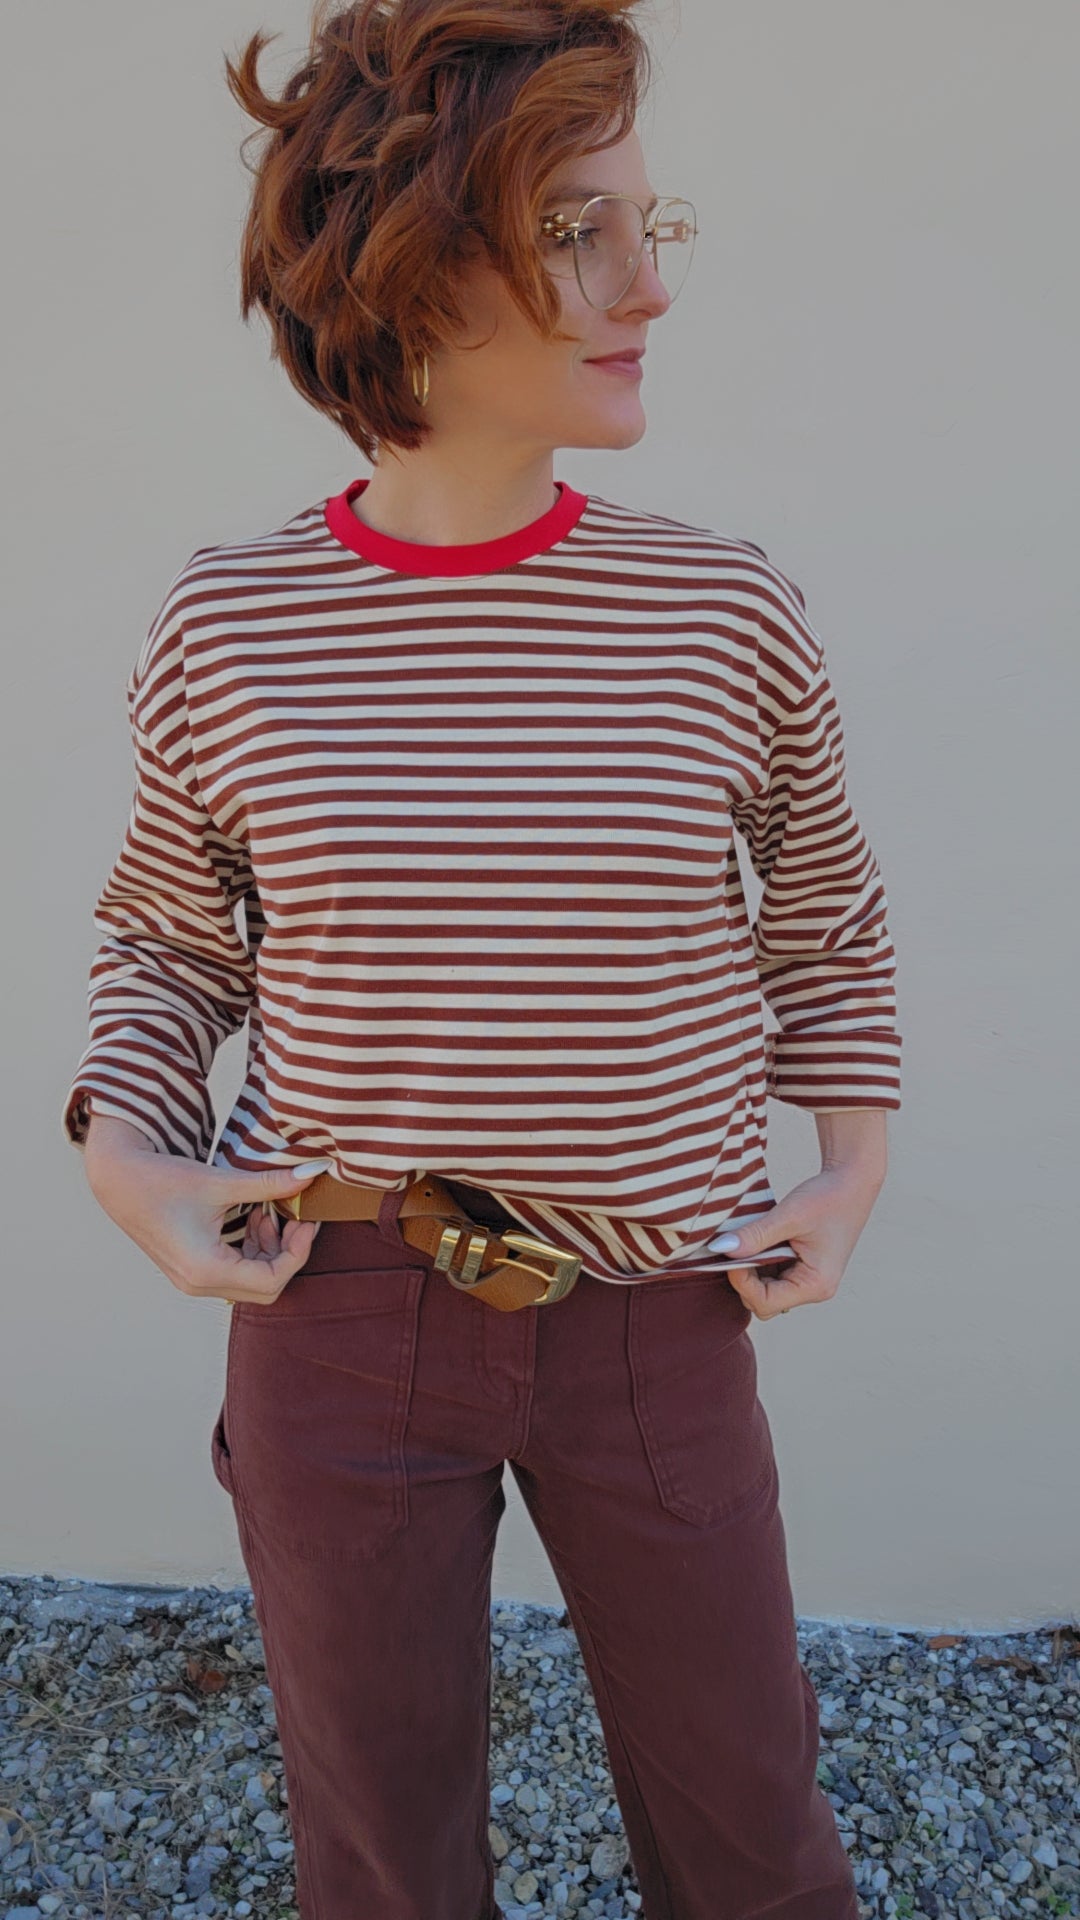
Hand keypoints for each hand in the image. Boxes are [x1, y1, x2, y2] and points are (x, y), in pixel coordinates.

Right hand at [83, 1113, 329, 1306]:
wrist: (118, 1179)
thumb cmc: (161, 1180)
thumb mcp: (221, 1182)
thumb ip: (270, 1184)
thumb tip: (312, 1175)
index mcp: (206, 1269)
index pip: (273, 1279)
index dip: (298, 1251)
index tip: (306, 1219)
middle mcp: (199, 1284)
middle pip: (265, 1287)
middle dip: (288, 1253)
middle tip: (297, 1217)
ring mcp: (193, 1281)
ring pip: (252, 1281)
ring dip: (271, 1250)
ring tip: (270, 1211)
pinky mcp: (192, 1270)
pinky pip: (235, 1271)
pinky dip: (253, 1249)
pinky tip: (254, 1216)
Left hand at [706, 1165, 883, 1320]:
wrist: (852, 1181)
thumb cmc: (828, 1198)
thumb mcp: (789, 1215)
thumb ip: (755, 1235)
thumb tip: (721, 1250)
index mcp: (816, 1285)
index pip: (765, 1302)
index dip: (741, 1281)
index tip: (730, 1252)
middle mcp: (813, 1289)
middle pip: (763, 1302)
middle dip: (744, 1277)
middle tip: (737, 1245)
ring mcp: (807, 1280)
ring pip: (764, 1289)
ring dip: (750, 1268)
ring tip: (749, 1239)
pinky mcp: (801, 1268)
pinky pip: (771, 1275)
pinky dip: (759, 1260)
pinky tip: (758, 1239)